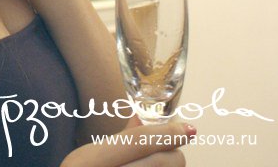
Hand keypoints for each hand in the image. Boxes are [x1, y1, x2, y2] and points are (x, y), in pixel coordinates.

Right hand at [60, 121, 194, 166]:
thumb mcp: (89, 158)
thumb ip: (119, 139)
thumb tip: (143, 116)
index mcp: (89, 162)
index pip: (138, 142)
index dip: (166, 133)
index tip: (188, 129)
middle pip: (158, 162)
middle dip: (173, 154)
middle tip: (174, 150)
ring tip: (157, 163)